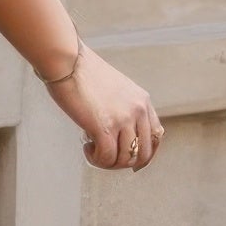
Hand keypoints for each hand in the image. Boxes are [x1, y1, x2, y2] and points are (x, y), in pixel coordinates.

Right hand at [45, 44, 164, 170]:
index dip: (145, 153)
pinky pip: (107, 157)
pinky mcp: (104, 126)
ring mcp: (123, 119)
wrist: (68, 62)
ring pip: (125, 159)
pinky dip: (96, 159)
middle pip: (144, 153)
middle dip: (125, 163)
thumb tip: (116, 132)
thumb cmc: (83, 73)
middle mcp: (137, 111)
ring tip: (92, 151)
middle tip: (106, 158)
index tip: (129, 160)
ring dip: (108, 162)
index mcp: (142, 101)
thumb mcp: (115, 88)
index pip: (157, 136)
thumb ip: (122, 107)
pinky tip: (86, 148)